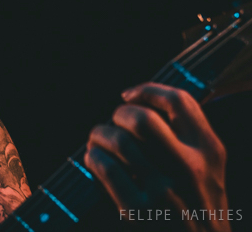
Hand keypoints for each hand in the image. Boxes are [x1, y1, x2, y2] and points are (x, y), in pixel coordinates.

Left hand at [84, 83, 229, 230]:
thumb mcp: (208, 171)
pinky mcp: (140, 212)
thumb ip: (187, 141)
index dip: (147, 91)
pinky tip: (93, 160)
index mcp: (210, 151)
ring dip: (99, 135)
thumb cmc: (199, 210)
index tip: (129, 96)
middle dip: (118, 115)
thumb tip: (143, 105)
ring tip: (96, 141)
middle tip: (112, 124)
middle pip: (142, 118)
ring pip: (120, 140)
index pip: (179, 101)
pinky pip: (107, 169)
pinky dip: (94, 158)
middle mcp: (191, 168)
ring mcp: (165, 191)